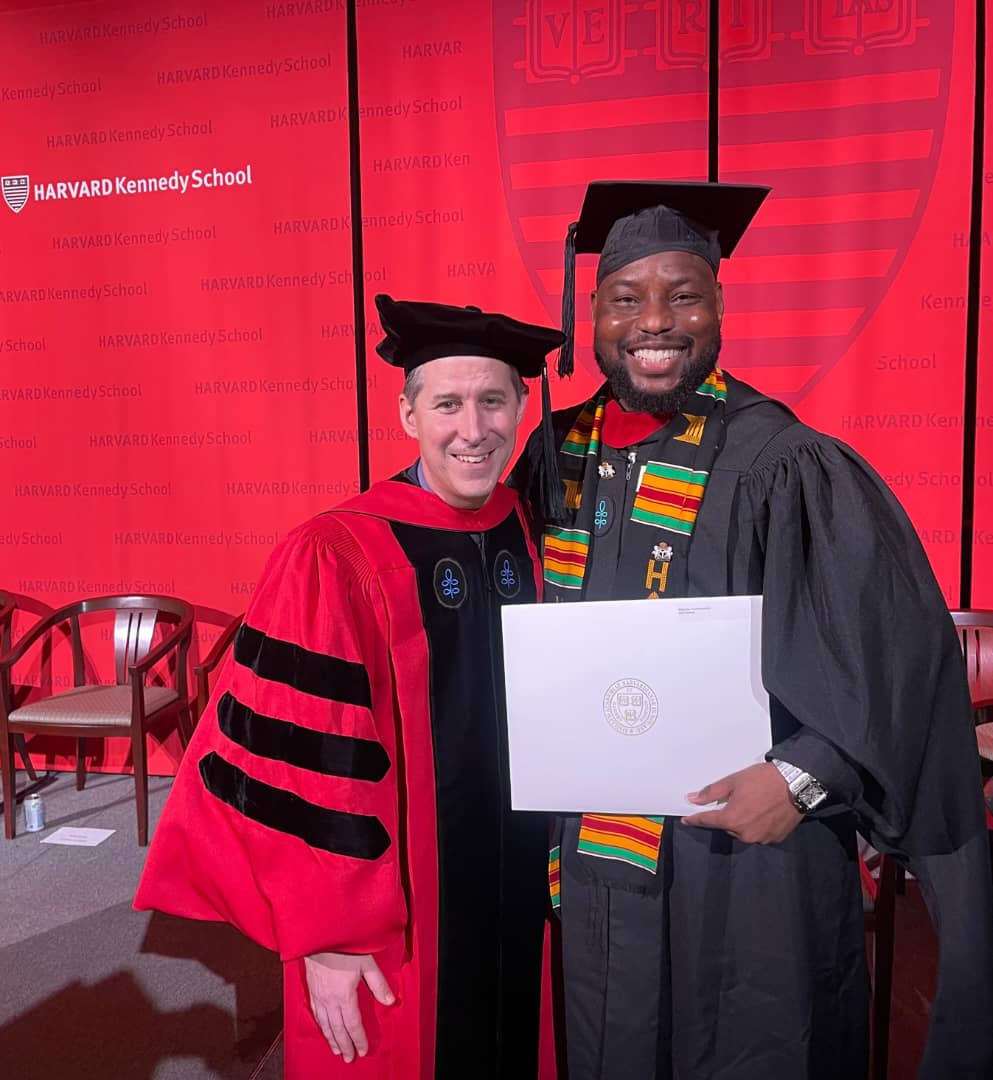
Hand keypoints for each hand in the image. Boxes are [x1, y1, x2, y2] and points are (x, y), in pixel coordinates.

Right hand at [304, 951, 394, 1062]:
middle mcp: (329, 1000)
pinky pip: (315, 1014)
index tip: (363, 1050)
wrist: (319, 934)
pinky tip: (323, 1029)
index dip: (358, 1039)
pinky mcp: (311, 989)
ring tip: (336, 1050)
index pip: (353, 1024)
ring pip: (325, 1024)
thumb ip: (378, 984)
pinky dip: (320, 1026)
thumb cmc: (343, 945)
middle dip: (344, 1045)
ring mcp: (318, 996)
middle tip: (349, 1058)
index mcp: (344, 996)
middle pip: (338, 1029)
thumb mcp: (366, 962)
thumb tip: (390, 1001)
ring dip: (331, 1039)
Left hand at [681, 762, 802, 843]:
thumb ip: (711, 793)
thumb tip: (693, 799)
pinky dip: (757, 825)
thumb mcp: (733, 781)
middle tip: (734, 801)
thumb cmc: (763, 780)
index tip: (687, 820)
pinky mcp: (775, 838)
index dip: (695, 819)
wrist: (796, 784)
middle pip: (727, 826)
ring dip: (742, 821)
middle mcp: (745, 833)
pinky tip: (762, 812)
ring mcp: (761, 838)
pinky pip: (759, 834)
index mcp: (732, 819)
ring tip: (752, 805)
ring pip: (743, 831)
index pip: (707, 821)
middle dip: (726, 816)